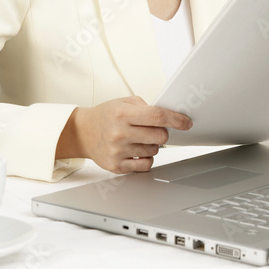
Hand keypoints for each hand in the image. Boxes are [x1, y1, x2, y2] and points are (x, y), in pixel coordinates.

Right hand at [59, 96, 192, 173]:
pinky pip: (146, 165)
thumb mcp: (124, 102)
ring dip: (152, 145)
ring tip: (138, 139)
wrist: (83, 132)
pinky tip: (136, 151)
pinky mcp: (117, 166)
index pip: (157, 117)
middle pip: (160, 137)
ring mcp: (118, 151)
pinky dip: (146, 158)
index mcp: (122, 114)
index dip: (176, 120)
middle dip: (161, 133)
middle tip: (152, 130)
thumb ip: (146, 107)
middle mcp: (119, 133)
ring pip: (154, 151)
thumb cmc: (106, 116)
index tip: (186, 123)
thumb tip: (170, 117)